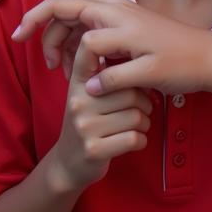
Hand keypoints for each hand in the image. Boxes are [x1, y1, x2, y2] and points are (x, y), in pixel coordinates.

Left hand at [13, 0, 211, 96]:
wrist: (208, 58)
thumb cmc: (165, 49)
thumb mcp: (125, 37)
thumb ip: (97, 35)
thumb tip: (68, 42)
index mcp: (113, 6)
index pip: (64, 0)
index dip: (36, 15)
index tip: (19, 35)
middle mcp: (122, 14)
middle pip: (67, 9)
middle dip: (42, 31)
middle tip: (44, 62)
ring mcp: (137, 35)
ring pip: (89, 39)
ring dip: (73, 60)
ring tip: (68, 76)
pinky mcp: (150, 62)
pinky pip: (113, 72)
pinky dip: (101, 83)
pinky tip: (96, 90)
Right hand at [46, 39, 151, 192]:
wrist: (67, 163)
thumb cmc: (89, 122)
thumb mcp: (88, 94)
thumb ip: (107, 76)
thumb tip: (139, 61)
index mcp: (79, 83)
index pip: (90, 49)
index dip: (114, 49)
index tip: (130, 66)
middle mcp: (79, 101)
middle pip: (130, 92)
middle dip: (145, 104)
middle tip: (142, 110)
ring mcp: (84, 126)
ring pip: (136, 117)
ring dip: (144, 124)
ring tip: (137, 126)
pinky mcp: (94, 150)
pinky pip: (133, 139)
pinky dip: (141, 141)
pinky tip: (135, 140)